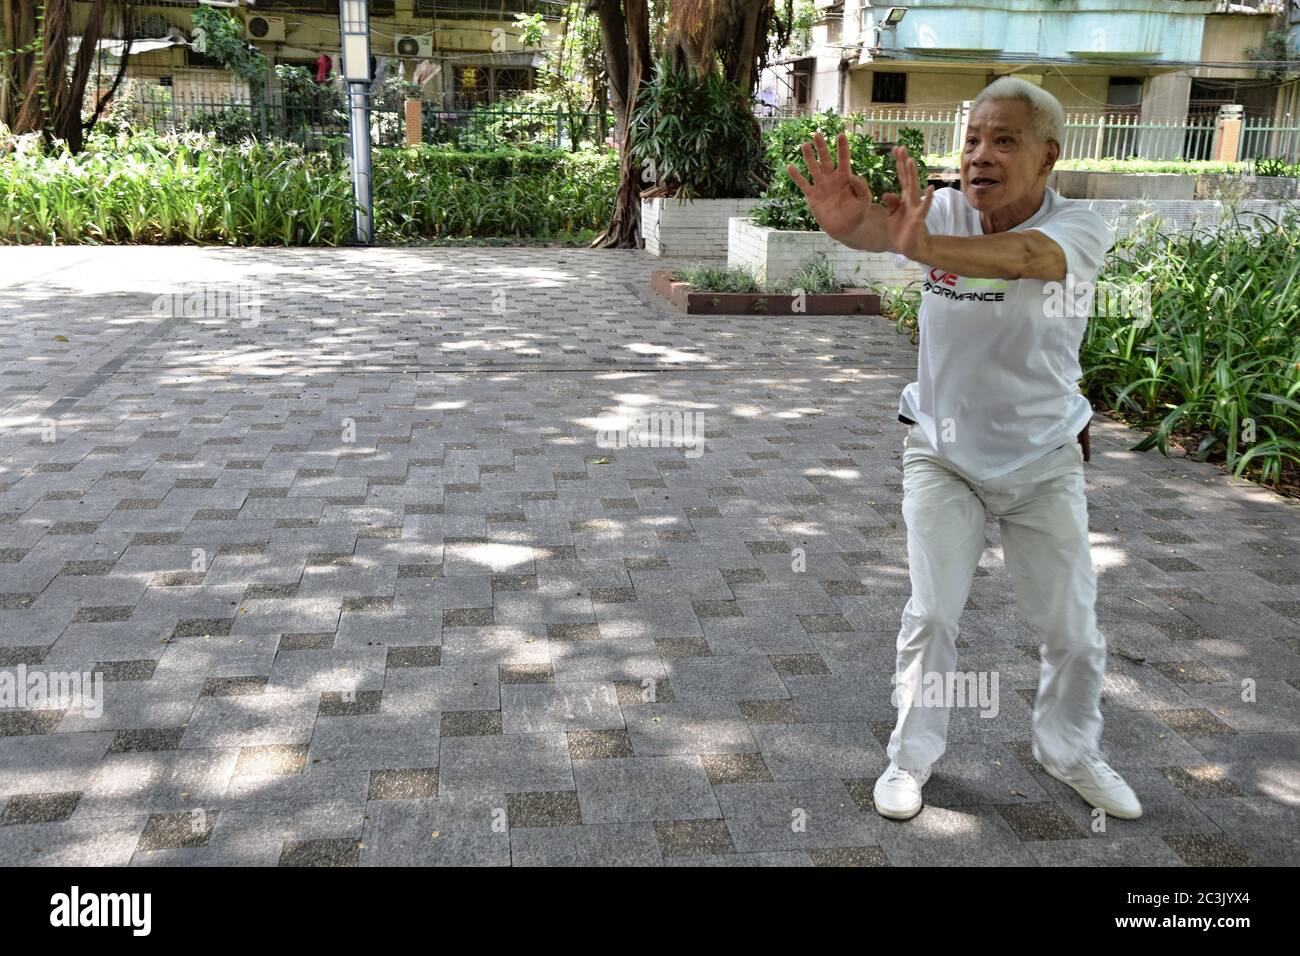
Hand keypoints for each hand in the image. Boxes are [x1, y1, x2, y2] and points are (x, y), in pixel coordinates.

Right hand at [786, 131, 883, 243]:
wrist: (845, 228)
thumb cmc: (857, 213)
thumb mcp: (864, 200)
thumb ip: (861, 187)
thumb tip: (853, 176)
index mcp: (845, 177)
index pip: (843, 159)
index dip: (842, 147)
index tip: (841, 134)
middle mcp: (832, 179)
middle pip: (826, 159)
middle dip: (821, 147)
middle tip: (817, 134)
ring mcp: (821, 186)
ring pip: (814, 168)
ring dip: (809, 157)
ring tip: (804, 144)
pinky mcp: (812, 196)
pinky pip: (803, 184)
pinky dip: (796, 176)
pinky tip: (790, 167)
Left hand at [881, 144, 934, 260]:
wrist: (911, 247)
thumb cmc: (902, 230)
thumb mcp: (892, 214)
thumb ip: (891, 203)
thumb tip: (885, 193)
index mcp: (904, 197)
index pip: (902, 176)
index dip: (899, 163)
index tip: (896, 148)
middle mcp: (911, 199)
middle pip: (907, 177)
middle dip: (904, 163)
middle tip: (902, 147)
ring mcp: (915, 208)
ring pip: (913, 188)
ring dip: (912, 174)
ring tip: (911, 161)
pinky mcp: (918, 219)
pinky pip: (923, 207)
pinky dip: (927, 198)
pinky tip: (930, 188)